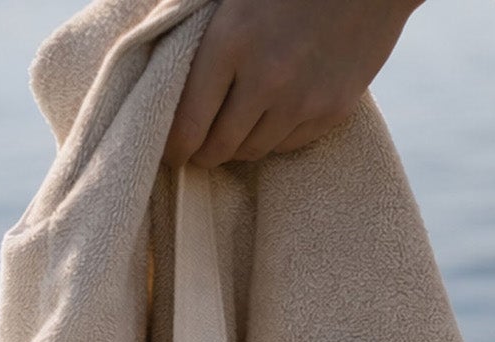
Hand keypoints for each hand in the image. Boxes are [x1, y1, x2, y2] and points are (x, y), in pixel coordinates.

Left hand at [164, 0, 421, 168]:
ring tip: (236, 130)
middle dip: (203, 153)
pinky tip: (274, 116)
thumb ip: (202, 35)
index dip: (174, 147)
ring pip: (252, 151)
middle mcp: (265, 78)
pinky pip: (288, 145)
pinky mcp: (332, 110)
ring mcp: (301, 99)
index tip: (172, 151)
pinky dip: (275, 137)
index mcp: (231, 41)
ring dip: (239, 146)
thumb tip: (163, 69)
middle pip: (218, 147)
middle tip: (199, 149)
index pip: (186, 125)